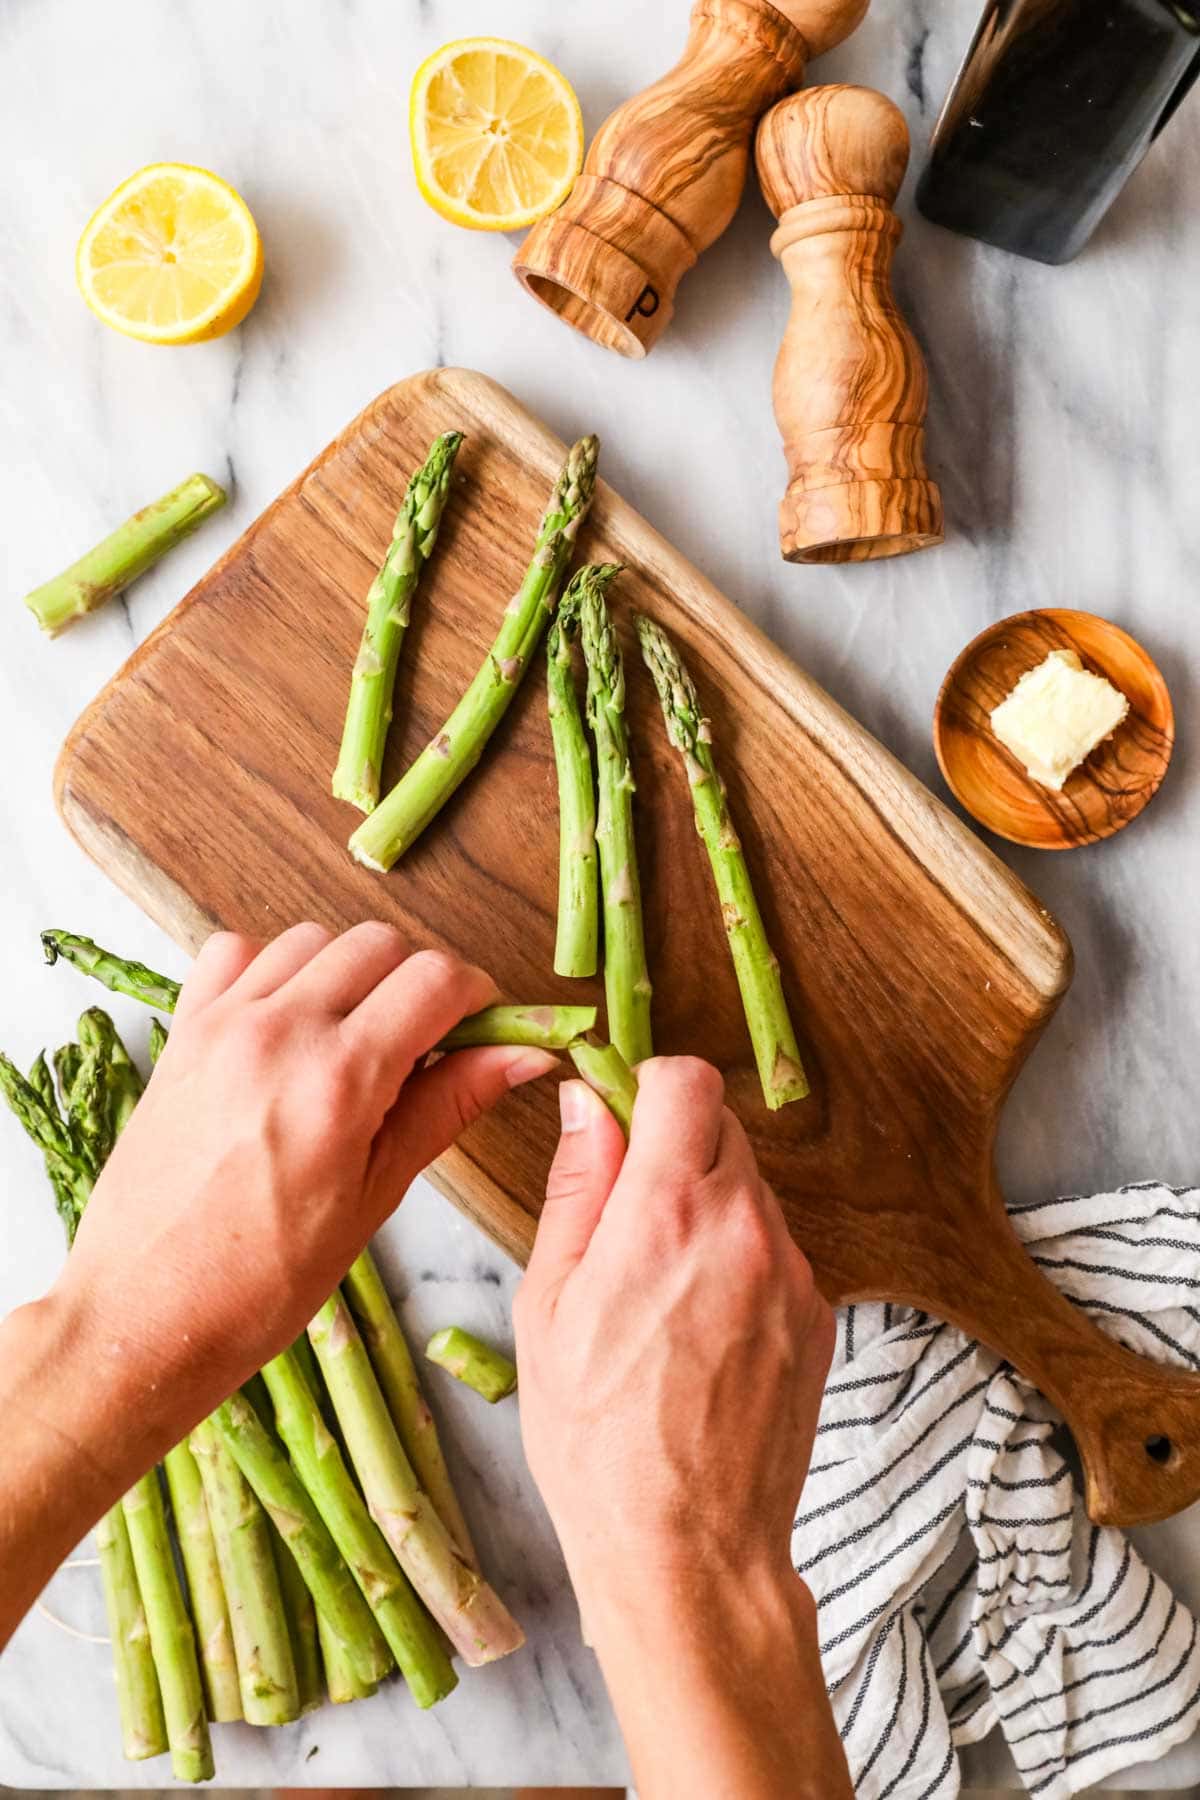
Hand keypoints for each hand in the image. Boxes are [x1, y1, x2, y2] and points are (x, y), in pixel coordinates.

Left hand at [57, 921, 556, 1457]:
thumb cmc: (262, 1281)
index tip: (486, 1030)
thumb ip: (448, 1107)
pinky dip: (274, 968)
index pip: (436, 980)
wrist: (143, 1314)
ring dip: (352, 971)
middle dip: (420, 981)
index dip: (479, 998)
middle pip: (381, 944)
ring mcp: (223, 1023)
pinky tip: (289, 1022)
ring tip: (358, 1035)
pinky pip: (237, 952)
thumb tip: (523, 1055)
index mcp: (339, 1079)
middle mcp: (279, 1031)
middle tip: (428, 1042)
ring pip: (314, 939)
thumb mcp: (376, 1196)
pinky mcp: (183, 1030)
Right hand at [515, 1057, 846, 1798]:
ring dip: (710, 1208)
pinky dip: (741, 1262)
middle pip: (723, 1129)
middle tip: (630, 1217)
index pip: (686, 1080)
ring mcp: (792, 1271)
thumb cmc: (596, 1437)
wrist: (688, 1546)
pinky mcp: (819, 1313)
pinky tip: (702, 1329)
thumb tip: (589, 1104)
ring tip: (663, 1291)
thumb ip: (578, 1188)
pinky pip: (776, 1250)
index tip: (623, 1124)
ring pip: (751, 1191)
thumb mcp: (549, 1305)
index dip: (648, 1088)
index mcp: (666, 1211)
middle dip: (676, 1148)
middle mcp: (744, 1226)